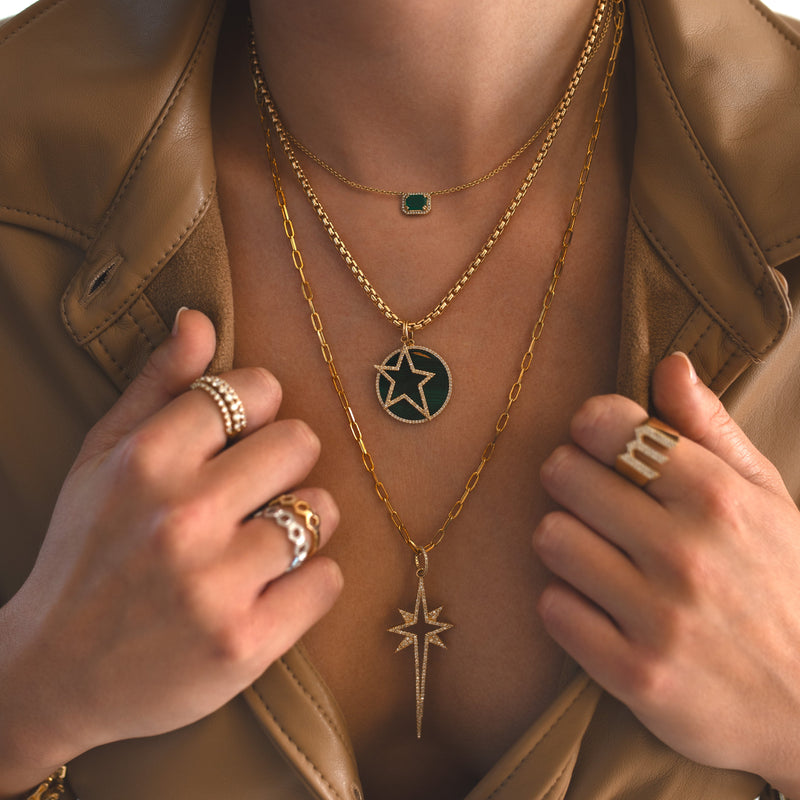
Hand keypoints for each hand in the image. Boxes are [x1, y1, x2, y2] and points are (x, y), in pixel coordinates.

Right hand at [0, 310, 342, 793]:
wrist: (52, 676)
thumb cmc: (86, 552)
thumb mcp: (102, 458)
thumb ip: (156, 384)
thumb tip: (199, 318)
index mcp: (146, 459)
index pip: (256, 389)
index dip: (261, 408)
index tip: (246, 433)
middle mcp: (181, 517)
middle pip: (300, 444)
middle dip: (286, 463)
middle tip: (257, 491)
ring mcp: (214, 585)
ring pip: (322, 511)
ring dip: (303, 524)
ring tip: (262, 544)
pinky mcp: (245, 643)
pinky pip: (329, 580)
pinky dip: (312, 581)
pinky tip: (274, 588)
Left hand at [533, 353, 799, 794]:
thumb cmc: (784, 585)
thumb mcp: (767, 499)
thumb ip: (711, 430)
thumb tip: (670, 364)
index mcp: (718, 498)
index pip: (607, 425)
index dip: (591, 427)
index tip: (600, 443)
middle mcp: (686, 553)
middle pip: (563, 473)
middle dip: (570, 478)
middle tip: (591, 498)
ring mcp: (659, 618)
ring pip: (550, 537)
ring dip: (563, 541)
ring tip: (595, 553)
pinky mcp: (635, 674)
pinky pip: (553, 610)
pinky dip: (567, 605)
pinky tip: (598, 607)